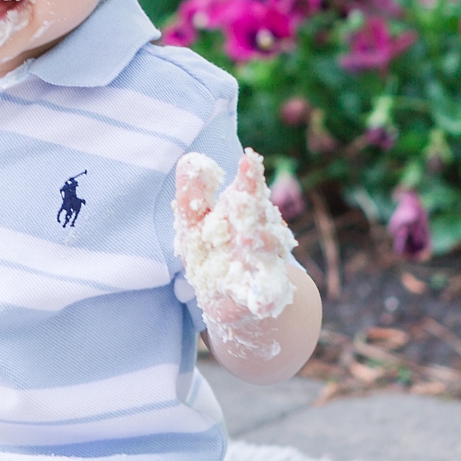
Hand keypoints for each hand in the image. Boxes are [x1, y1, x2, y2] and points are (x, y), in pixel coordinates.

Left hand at [172, 148, 297, 322]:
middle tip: (244, 195)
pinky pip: (264, 297)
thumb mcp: (193, 222)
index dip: (248, 176)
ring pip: (267, 254)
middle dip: (254, 208)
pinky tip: (261, 302)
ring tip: (250, 237)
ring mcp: (263, 266)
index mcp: (242, 214)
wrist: (226, 299)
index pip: (247, 191)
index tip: (248, 158)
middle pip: (260, 219)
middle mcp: (259, 235)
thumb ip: (193, 193)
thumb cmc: (209, 251)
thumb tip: (193, 159)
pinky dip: (264, 298)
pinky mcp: (259, 298)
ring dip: (261, 246)